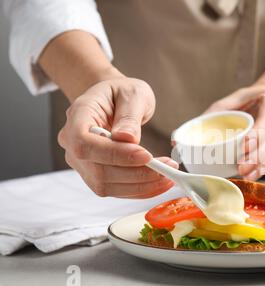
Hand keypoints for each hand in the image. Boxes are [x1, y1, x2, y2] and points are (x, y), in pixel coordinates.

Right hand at [58, 78, 177, 197]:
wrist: (114, 101)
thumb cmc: (121, 93)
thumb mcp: (132, 93)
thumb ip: (129, 115)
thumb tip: (128, 138)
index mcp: (77, 116)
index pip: (85, 143)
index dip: (114, 154)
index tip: (146, 155)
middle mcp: (72, 143)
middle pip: (98, 170)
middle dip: (137, 173)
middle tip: (167, 167)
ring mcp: (82, 163)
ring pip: (107, 185)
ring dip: (142, 185)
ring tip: (168, 176)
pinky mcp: (95, 175)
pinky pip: (116, 190)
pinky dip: (140, 190)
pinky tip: (159, 183)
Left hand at [206, 85, 264, 179]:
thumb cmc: (251, 101)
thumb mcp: (233, 100)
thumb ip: (215, 113)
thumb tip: (186, 134)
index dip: (258, 133)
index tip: (244, 147)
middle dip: (259, 155)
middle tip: (242, 168)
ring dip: (264, 164)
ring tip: (248, 174)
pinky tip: (256, 172)